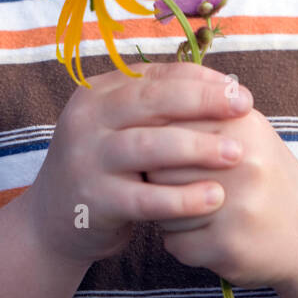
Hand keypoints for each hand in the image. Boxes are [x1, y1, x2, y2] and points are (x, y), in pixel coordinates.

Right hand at [23, 62, 253, 266]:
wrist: (53, 221)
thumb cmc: (108, 166)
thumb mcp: (123, 127)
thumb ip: (161, 106)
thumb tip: (226, 86)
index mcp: (98, 93)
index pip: (156, 76)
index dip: (201, 80)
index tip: (238, 90)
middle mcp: (87, 120)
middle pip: (151, 102)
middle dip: (202, 102)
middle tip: (244, 108)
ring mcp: (87, 160)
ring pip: (148, 146)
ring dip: (197, 148)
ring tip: (237, 153)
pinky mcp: (94, 201)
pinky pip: (144, 198)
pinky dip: (182, 198)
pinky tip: (213, 198)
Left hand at [145, 100, 297, 289]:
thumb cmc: (265, 175)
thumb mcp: (246, 132)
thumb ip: (201, 112)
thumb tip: (142, 107)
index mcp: (242, 124)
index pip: (168, 125)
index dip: (158, 143)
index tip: (163, 152)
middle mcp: (243, 162)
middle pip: (159, 167)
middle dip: (157, 179)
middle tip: (175, 184)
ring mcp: (237, 207)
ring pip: (162, 209)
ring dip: (167, 214)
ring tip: (194, 210)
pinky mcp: (230, 247)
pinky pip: (175, 244)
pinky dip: (182, 243)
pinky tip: (207, 236)